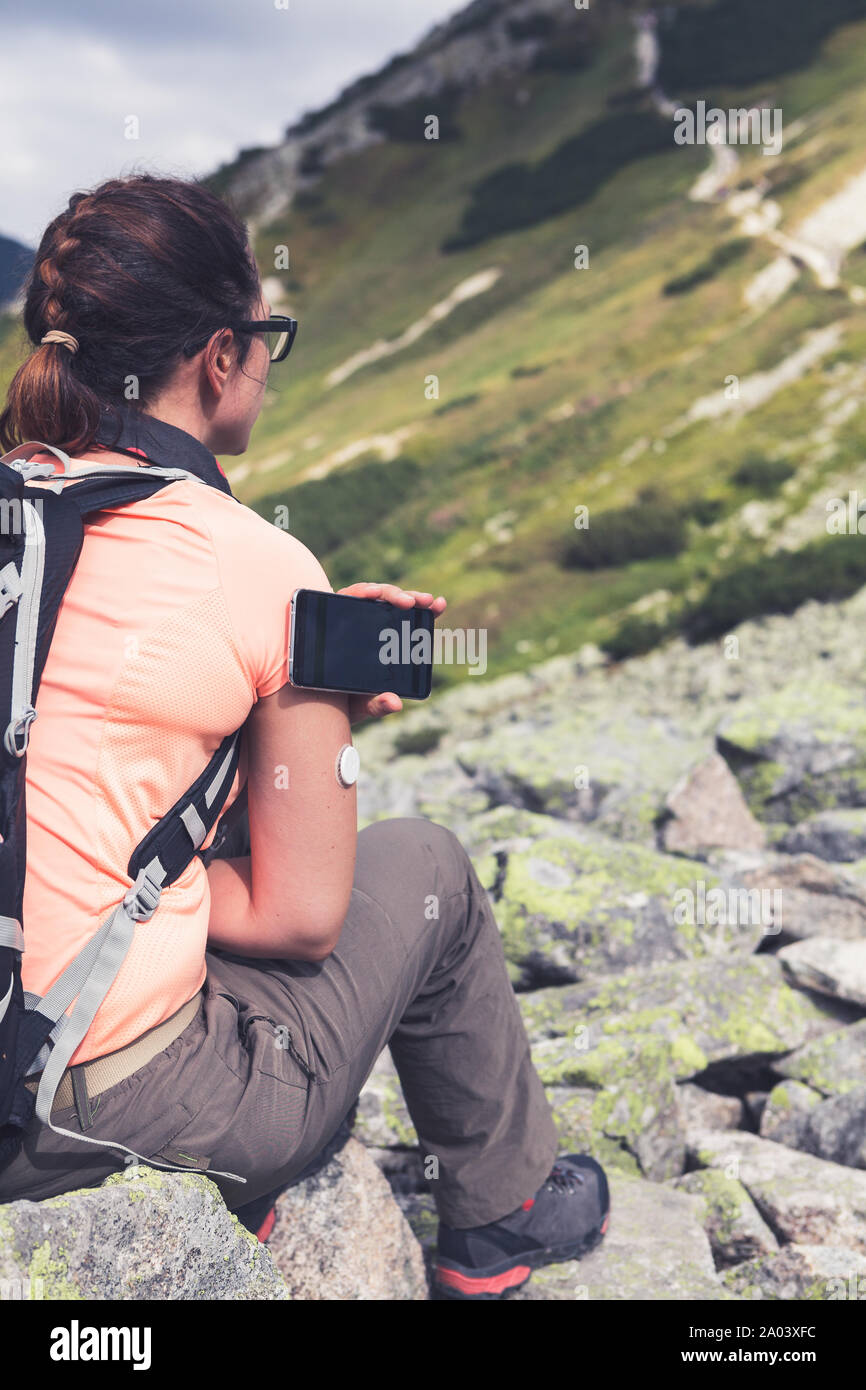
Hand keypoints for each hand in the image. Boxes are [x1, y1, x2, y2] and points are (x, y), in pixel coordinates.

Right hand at [336, 581, 446, 725]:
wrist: (312, 700)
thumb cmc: (342, 700)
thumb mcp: (364, 706)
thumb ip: (379, 706)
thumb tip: (395, 703)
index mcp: (387, 645)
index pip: (412, 622)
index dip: (428, 610)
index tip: (440, 604)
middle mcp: (372, 627)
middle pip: (395, 604)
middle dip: (412, 598)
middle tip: (425, 601)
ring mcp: (353, 617)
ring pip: (374, 595)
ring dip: (390, 592)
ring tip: (404, 600)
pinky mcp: (334, 612)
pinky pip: (348, 596)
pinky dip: (360, 591)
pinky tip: (369, 594)